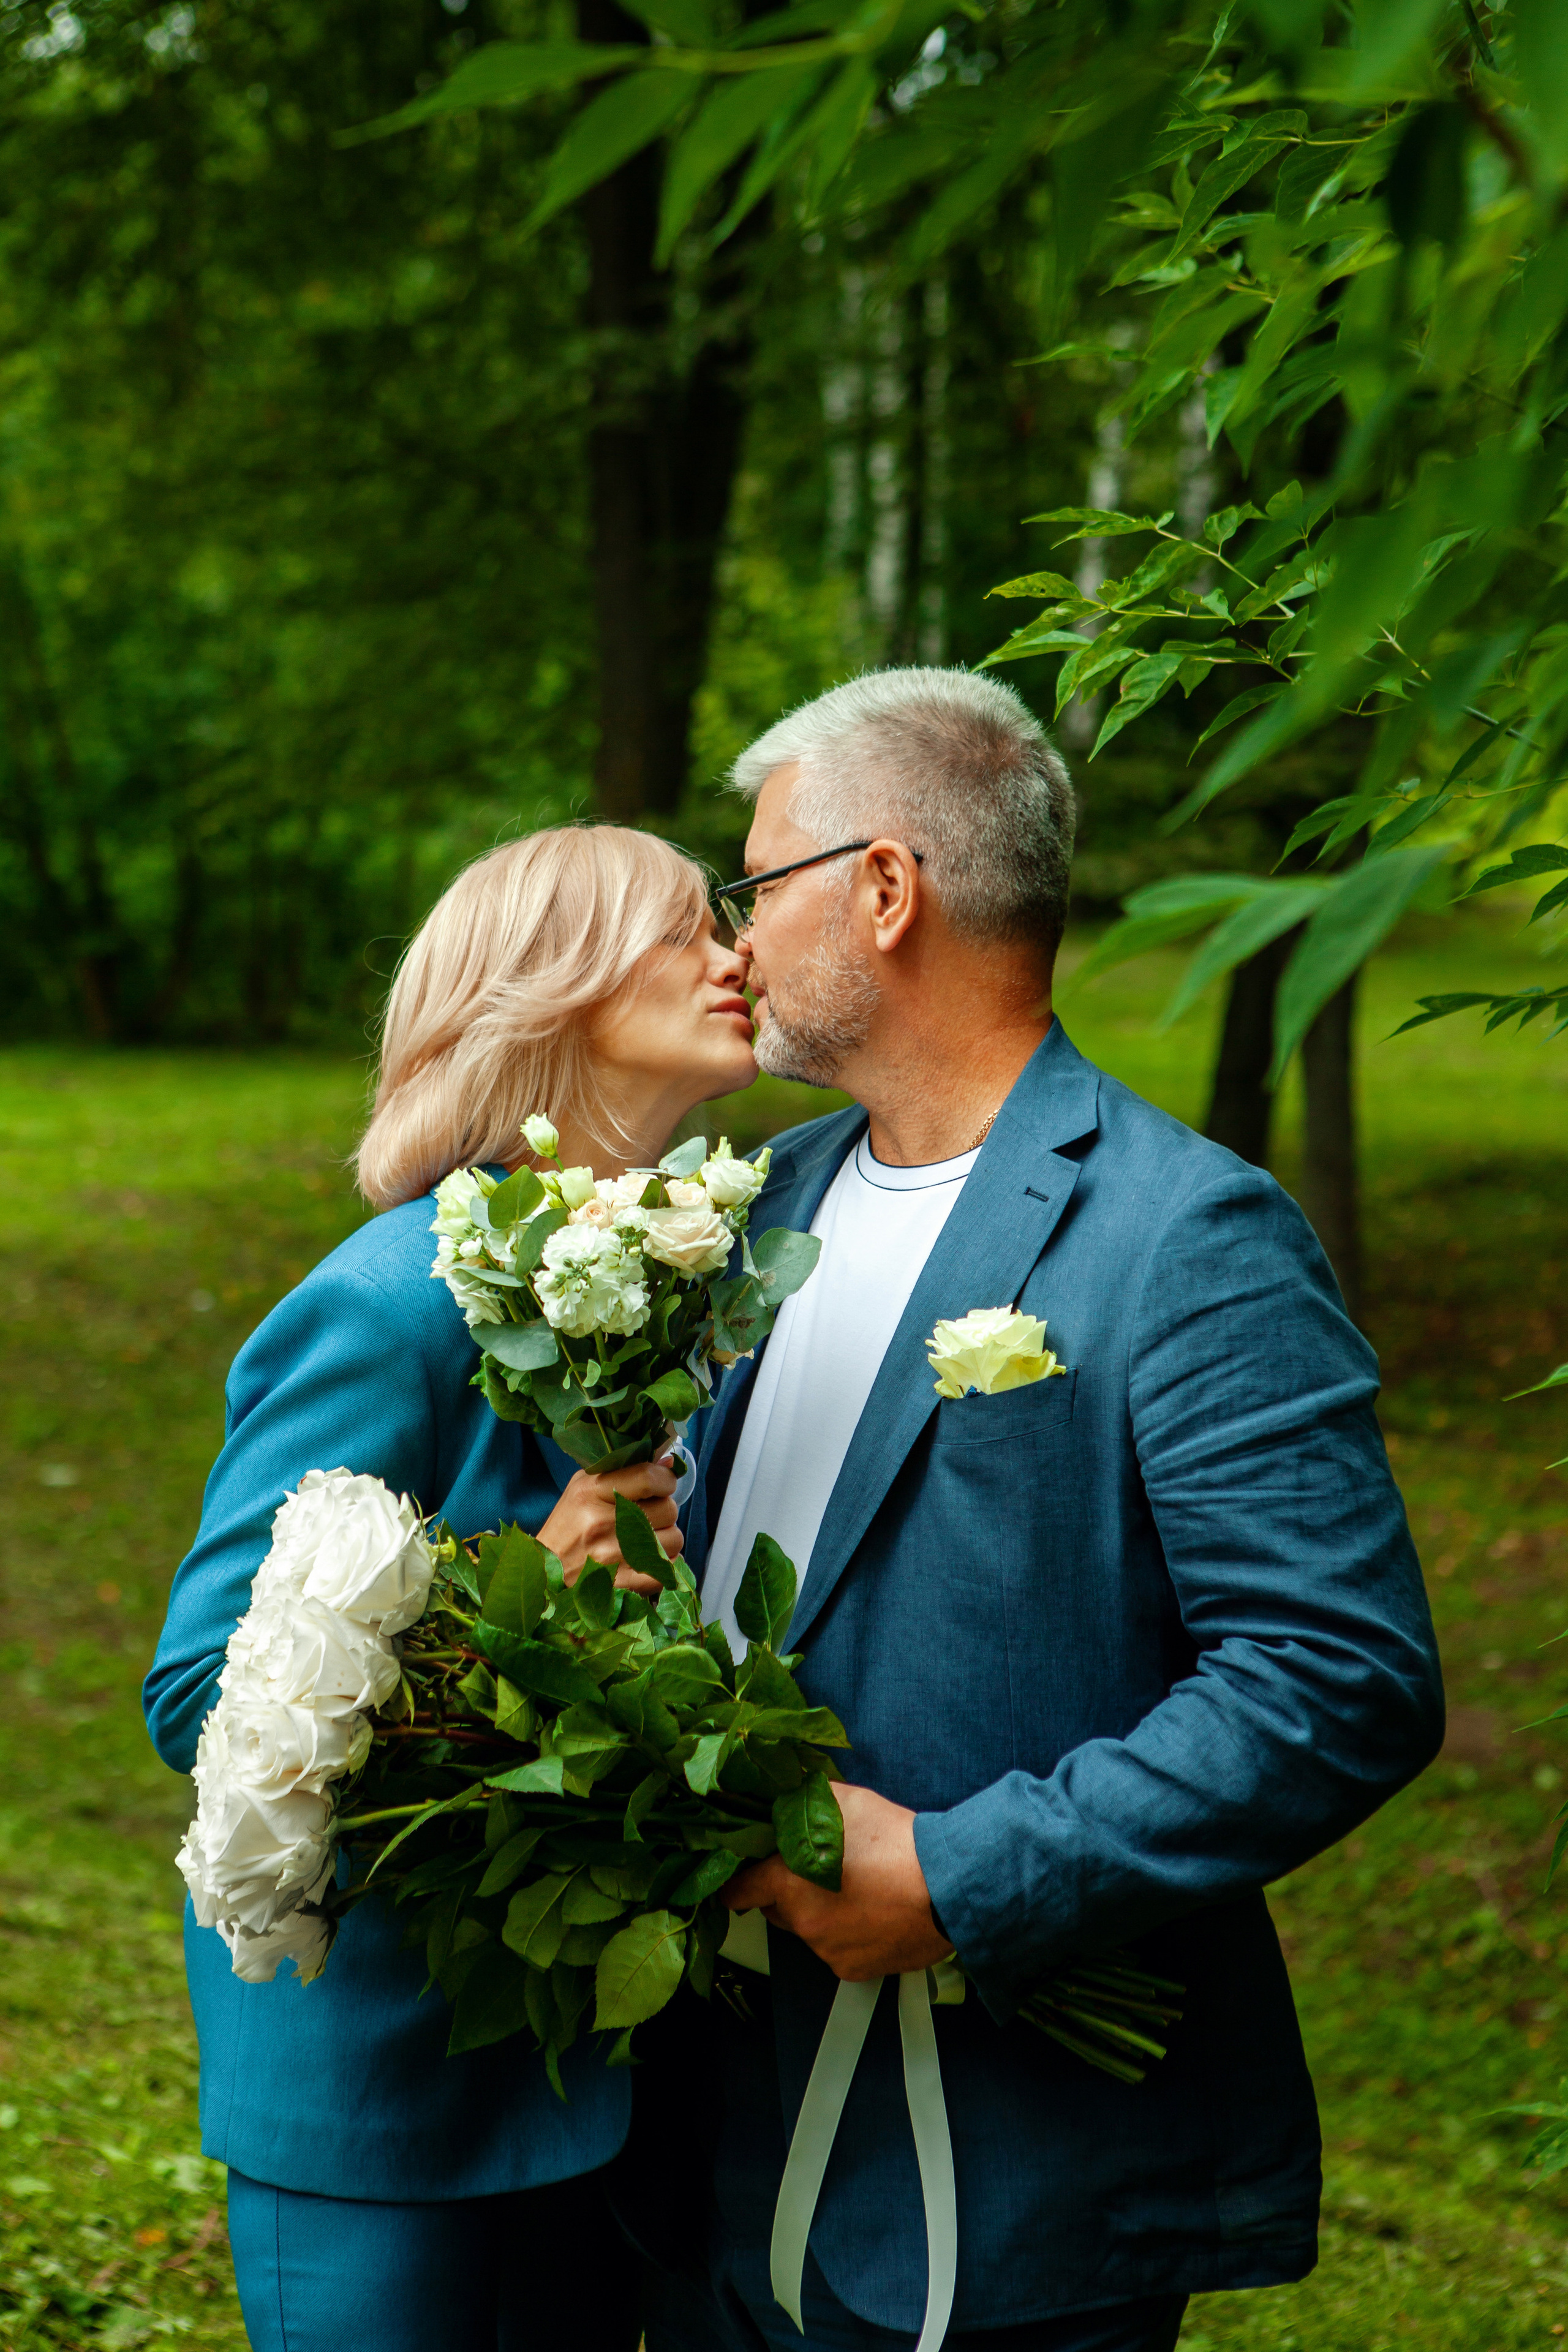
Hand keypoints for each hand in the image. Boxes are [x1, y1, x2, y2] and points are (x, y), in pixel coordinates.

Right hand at [536, 1457, 682, 1595]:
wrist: (547, 1570)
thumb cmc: (569, 1523)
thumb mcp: (585, 1486)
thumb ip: (624, 1470)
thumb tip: (669, 1462)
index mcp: (591, 1492)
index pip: (648, 1477)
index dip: (666, 1479)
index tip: (663, 1484)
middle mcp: (602, 1522)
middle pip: (667, 1509)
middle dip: (663, 1511)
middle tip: (647, 1515)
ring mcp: (612, 1556)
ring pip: (673, 1540)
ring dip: (665, 1539)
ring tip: (645, 1539)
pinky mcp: (621, 1584)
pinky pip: (665, 1569)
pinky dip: (661, 1564)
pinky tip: (644, 1560)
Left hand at [724, 1783, 952, 1980]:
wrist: (946, 1887)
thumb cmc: (895, 1842)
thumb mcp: (843, 1802)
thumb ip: (803, 1804)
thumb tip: (782, 1802)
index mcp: (788, 1883)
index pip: (737, 1890)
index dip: (736, 1882)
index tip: (739, 1879)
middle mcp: (803, 1923)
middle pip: (776, 1909)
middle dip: (787, 1893)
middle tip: (816, 1871)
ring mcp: (828, 1951)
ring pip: (809, 1931)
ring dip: (820, 1914)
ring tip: (856, 1889)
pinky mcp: (853, 1970)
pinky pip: (837, 1950)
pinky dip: (846, 1936)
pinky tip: (872, 1912)